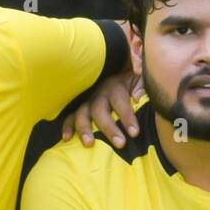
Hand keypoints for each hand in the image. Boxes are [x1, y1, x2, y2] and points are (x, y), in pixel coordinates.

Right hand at [61, 26, 142, 147]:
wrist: (115, 65)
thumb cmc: (130, 77)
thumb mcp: (139, 78)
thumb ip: (141, 84)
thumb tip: (138, 96)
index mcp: (115, 86)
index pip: (120, 102)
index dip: (127, 117)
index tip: (135, 132)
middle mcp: (99, 93)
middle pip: (100, 110)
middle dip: (109, 128)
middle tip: (120, 144)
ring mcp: (87, 99)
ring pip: (83, 113)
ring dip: (84, 129)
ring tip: (89, 144)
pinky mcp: (80, 105)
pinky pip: (70, 115)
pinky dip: (67, 126)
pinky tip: (67, 138)